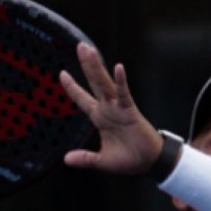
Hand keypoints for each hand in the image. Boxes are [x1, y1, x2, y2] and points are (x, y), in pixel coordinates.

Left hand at [59, 42, 163, 175]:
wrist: (149, 164)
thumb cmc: (129, 160)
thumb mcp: (101, 161)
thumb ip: (85, 158)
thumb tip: (66, 159)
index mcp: (100, 117)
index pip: (82, 98)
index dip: (72, 87)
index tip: (61, 73)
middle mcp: (108, 108)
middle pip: (93, 82)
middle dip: (86, 64)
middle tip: (80, 46)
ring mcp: (119, 108)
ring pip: (105, 83)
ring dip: (97, 67)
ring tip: (89, 51)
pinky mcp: (131, 111)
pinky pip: (125, 94)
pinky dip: (121, 81)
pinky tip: (118, 68)